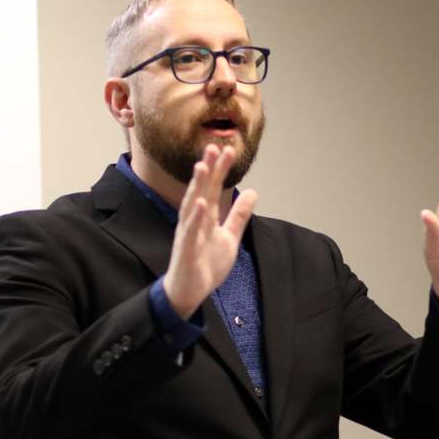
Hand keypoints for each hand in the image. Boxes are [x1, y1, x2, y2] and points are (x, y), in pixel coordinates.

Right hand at [163, 144, 257, 318]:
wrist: (190, 292)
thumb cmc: (205, 264)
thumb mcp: (229, 237)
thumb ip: (239, 216)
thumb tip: (253, 192)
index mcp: (206, 217)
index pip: (213, 188)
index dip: (221, 169)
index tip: (228, 149)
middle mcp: (195, 220)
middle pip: (202, 190)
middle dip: (208, 169)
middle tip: (214, 146)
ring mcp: (189, 234)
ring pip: (192, 205)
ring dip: (197, 186)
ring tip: (202, 166)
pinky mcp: (186, 250)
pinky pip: (191, 232)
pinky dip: (195, 218)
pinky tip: (201, 203)